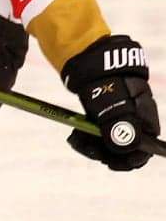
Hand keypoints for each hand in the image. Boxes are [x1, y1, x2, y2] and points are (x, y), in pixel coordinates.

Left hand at [61, 34, 155, 170]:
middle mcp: (137, 120)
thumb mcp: (109, 103)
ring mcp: (121, 117)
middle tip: (84, 147)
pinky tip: (75, 135)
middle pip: (125, 149)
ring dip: (92, 146)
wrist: (90, 57)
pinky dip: (88, 138)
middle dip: (104, 153)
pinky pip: (100, 135)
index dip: (129, 160)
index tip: (108, 162)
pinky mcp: (107, 115)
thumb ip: (118, 126)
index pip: (145, 149)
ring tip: (75, 138)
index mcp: (145, 117)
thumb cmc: (103, 80)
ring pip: (110, 143)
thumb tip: (126, 149)